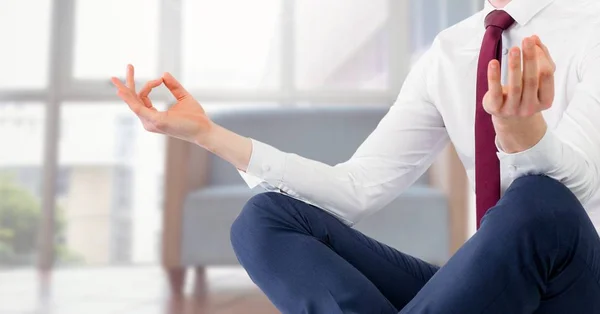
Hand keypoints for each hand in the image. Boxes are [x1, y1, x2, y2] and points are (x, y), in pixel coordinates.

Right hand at [111, 65, 211, 144]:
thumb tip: (164, 74)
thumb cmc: (195, 117)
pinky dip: (129, 99)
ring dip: (125, 89)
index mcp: (154, 116)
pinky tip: (122, 92)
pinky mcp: (156, 121)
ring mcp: (151, 122)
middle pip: (133, 100)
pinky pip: (138, 108)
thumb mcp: (183, 97)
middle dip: (127, 84)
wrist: (204, 129)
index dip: (150, 85)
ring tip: (115, 79)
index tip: (160, 79)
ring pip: (133, 103)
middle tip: (127, 67)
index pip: (142, 98)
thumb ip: (174, 86)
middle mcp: (149, 121)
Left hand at [483, 35, 555, 152]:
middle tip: (527, 40)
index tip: (533, 42)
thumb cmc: (526, 93)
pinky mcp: (496, 108)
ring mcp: (513, 110)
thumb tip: (535, 38)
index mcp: (545, 100)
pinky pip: (495, 92)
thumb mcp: (536, 79)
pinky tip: (493, 63)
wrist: (510, 118)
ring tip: (514, 49)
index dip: (542, 58)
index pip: (547, 76)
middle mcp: (530, 107)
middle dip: (530, 59)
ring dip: (515, 66)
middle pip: (531, 80)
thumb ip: (540, 58)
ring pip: (515, 86)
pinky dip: (494, 77)